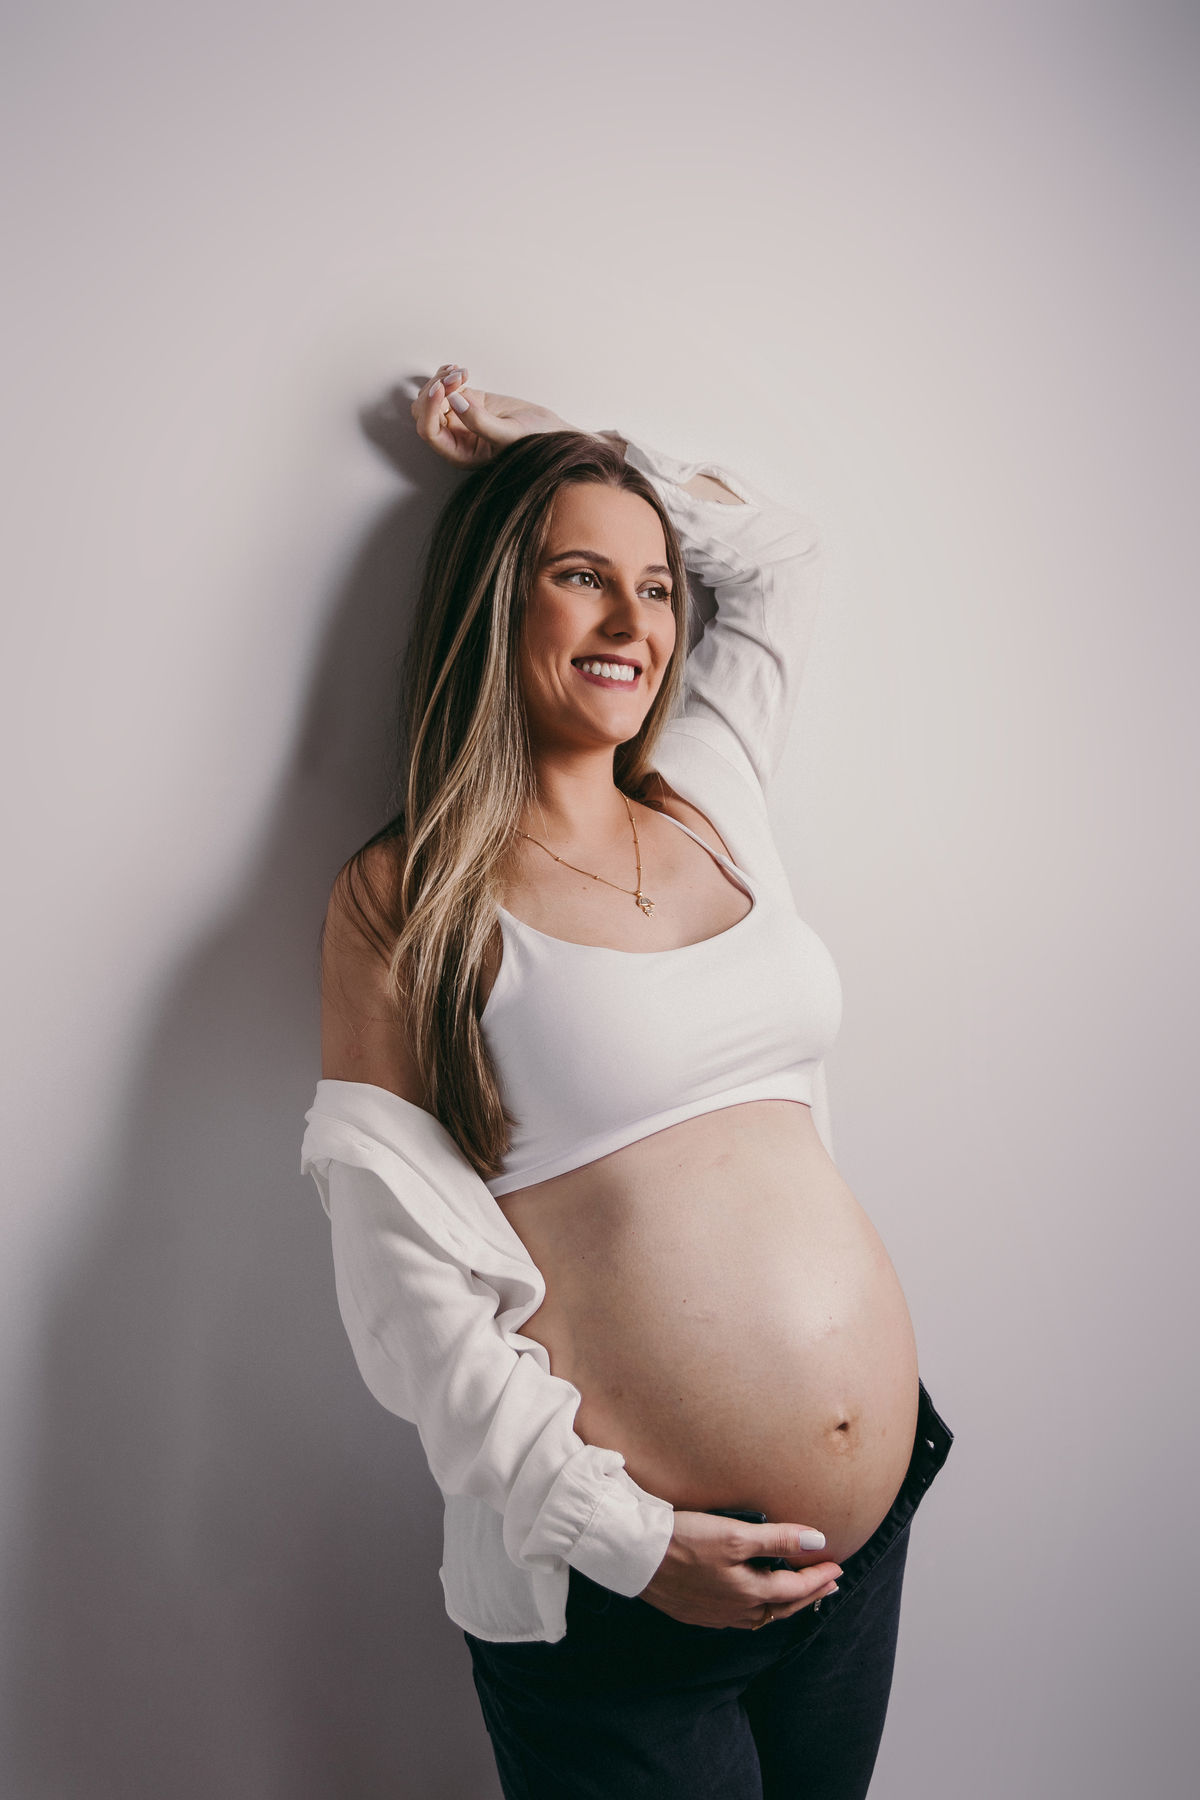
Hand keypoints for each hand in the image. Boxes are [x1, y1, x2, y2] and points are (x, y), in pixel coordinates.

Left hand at [412, 364, 570, 467]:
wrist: (549, 431)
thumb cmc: (533, 441)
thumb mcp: (508, 435)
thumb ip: (479, 422)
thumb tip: (454, 401)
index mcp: (459, 453)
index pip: (429, 431)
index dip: (430, 409)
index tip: (443, 389)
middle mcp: (454, 437)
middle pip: (424, 411)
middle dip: (436, 390)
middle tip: (460, 378)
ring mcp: (458, 418)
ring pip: (431, 396)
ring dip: (442, 380)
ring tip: (463, 373)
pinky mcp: (466, 401)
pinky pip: (444, 386)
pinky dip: (447, 374)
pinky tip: (460, 371)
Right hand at [638, 1512, 841, 1629]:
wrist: (635, 1555)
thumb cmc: (685, 1540)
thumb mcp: (735, 1534)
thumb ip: (779, 1540)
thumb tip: (819, 1542)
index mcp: (749, 1592)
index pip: (796, 1589)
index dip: (818, 1578)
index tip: (838, 1567)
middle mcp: (736, 1611)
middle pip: (782, 1607)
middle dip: (808, 1595)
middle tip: (828, 1584)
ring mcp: (715, 1615)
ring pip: (760, 1615)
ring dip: (784, 1604)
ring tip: (797, 1594)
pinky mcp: (696, 1612)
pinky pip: (738, 1617)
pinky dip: (756, 1608)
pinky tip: (752, 1601)